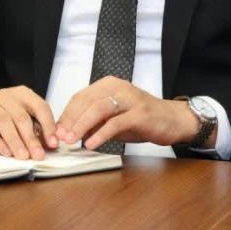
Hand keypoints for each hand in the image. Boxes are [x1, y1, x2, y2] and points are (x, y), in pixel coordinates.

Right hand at [0, 83, 57, 159]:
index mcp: (22, 94)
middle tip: (38, 155)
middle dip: (31, 138)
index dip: (48, 126)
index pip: (39, 106)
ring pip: (4, 122)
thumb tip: (50, 145)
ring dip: (16, 141)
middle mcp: (6, 97)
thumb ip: (36, 126)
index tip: (53, 144)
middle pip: (21, 117)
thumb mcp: (21, 111)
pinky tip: (7, 153)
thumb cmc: (3, 109)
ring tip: (24, 156)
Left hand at [54, 77, 208, 150]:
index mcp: (107, 85)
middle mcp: (117, 87)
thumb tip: (72, 133)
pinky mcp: (139, 113)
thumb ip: (95, 122)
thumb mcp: (114, 119)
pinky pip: (115, 123)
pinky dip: (100, 134)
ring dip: (81, 126)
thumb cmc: (142, 119)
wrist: (174, 120)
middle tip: (60, 137)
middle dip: (70, 120)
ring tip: (71, 140)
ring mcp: (129, 99)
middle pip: (86, 101)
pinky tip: (91, 144)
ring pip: (98, 109)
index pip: (80, 97)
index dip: (67, 114)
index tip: (56, 129)